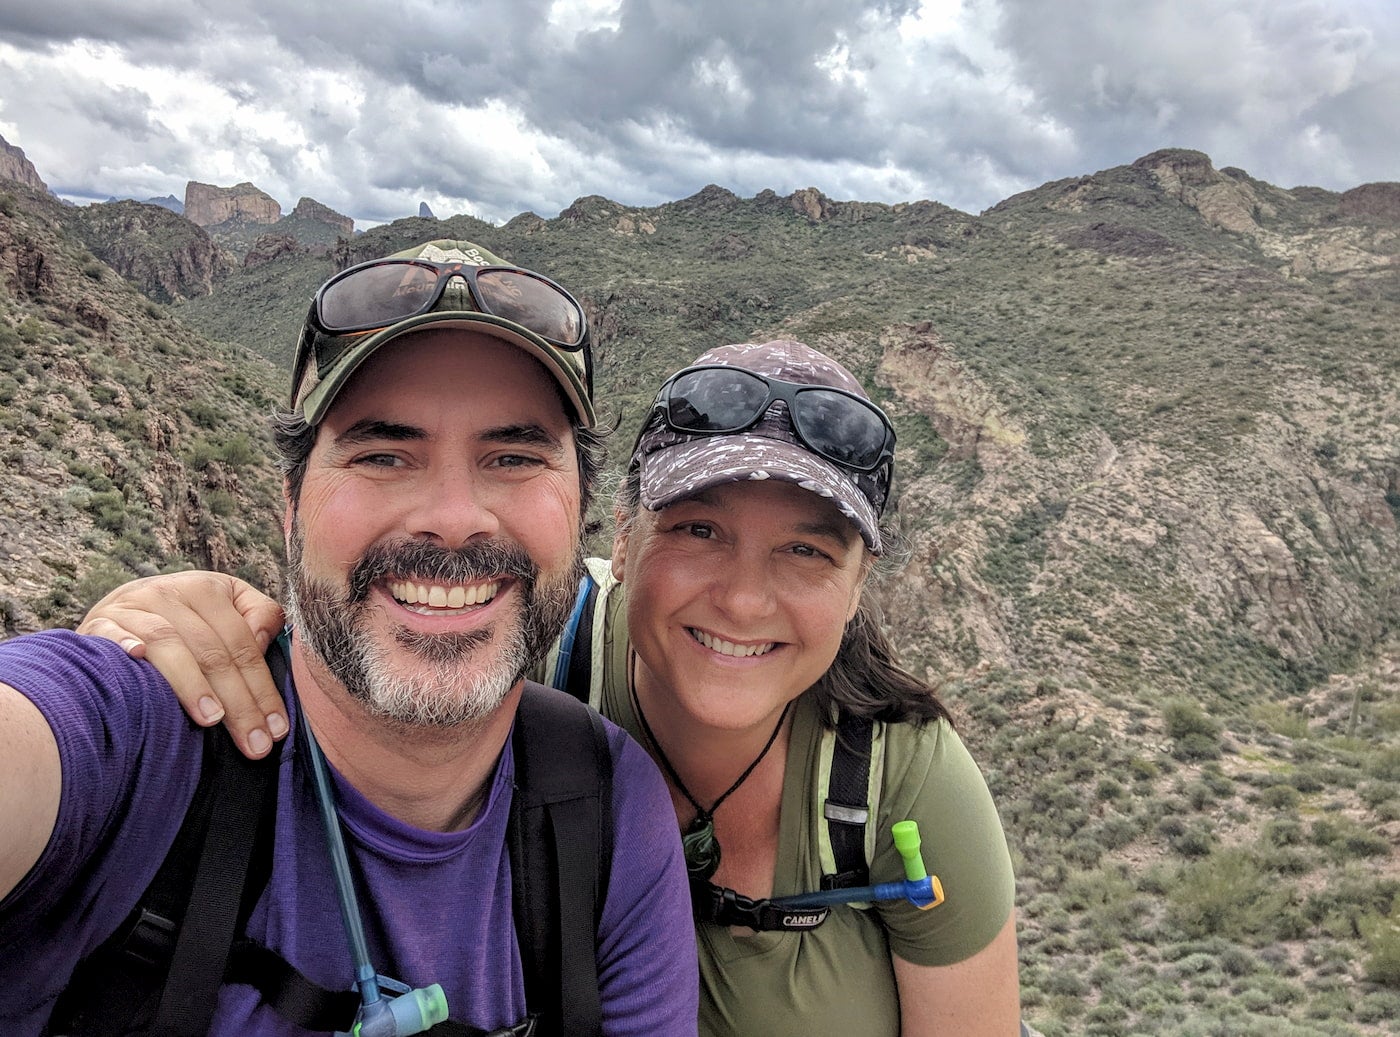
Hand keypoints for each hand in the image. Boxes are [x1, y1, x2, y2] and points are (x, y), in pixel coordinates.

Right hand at [77, 572, 287, 758]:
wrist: (126, 603)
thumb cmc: (191, 616)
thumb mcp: (231, 604)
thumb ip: (260, 617)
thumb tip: (264, 642)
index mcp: (208, 590)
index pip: (243, 644)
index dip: (263, 687)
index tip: (276, 728)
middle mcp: (171, 594)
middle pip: (212, 652)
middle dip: (238, 703)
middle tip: (254, 742)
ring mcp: (133, 608)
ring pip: (168, 645)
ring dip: (191, 684)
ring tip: (211, 720)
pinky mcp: (100, 623)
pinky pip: (112, 635)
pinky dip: (124, 646)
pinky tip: (138, 661)